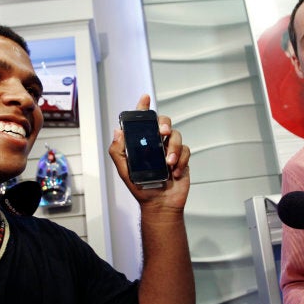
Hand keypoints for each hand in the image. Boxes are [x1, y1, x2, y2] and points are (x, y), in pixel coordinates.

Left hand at [108, 94, 190, 209]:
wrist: (160, 205)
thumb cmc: (142, 189)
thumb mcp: (125, 171)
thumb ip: (118, 152)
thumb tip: (118, 132)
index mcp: (142, 144)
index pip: (142, 122)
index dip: (143, 108)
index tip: (145, 98)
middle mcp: (156, 144)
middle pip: (163, 123)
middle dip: (164, 124)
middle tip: (163, 133)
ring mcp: (170, 150)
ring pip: (176, 136)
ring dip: (173, 148)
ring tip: (168, 163)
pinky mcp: (182, 158)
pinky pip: (185, 150)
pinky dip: (181, 160)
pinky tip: (174, 172)